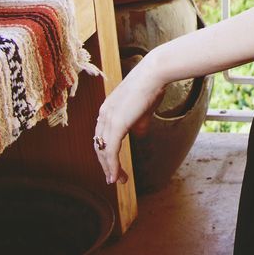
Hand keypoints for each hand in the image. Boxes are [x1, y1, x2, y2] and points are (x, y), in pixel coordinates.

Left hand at [93, 57, 165, 185]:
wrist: (154, 74)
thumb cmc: (151, 87)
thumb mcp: (142, 110)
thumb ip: (138, 123)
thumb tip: (138, 135)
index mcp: (107, 110)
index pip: (101, 137)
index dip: (106, 153)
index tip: (113, 165)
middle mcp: (103, 115)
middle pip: (99, 146)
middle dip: (106, 164)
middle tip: (114, 178)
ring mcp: (108, 119)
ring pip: (103, 151)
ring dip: (109, 168)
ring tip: (117, 181)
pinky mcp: (116, 124)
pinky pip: (111, 151)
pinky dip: (113, 166)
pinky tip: (117, 176)